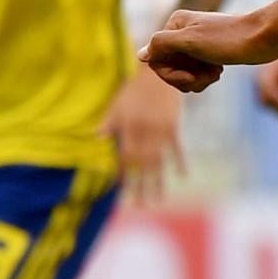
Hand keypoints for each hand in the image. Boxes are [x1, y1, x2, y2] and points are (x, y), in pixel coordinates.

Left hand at [102, 66, 185, 201]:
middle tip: (141, 205)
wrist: (160, 73)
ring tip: (158, 200)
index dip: (123, 172)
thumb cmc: (135, 89)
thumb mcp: (118, 104)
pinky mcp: (175, 127)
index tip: (121, 187)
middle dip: (141, 186)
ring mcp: (162, 131)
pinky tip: (182, 176)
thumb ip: (109, 122)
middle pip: (143, 165)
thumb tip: (96, 138)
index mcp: (129, 127)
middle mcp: (146, 132)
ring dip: (158, 182)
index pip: (125, 155)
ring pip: (159, 162)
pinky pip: (177, 149)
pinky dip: (180, 163)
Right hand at [140, 7, 277, 93]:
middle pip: (169, 68)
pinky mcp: (210, 54)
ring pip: (184, 73)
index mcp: (175, 24)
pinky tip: (219, 71)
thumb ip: (162, 45)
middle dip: (186, 78)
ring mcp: (196, 44)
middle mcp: (183, 32)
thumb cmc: (228, 39)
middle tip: (206, 77)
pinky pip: (197, 73)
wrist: (264, 39)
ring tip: (215, 73)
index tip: (190, 77)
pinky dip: (206, 77)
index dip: (170, 74)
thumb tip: (140, 56)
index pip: (155, 58)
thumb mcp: (190, 41)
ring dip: (198, 79)